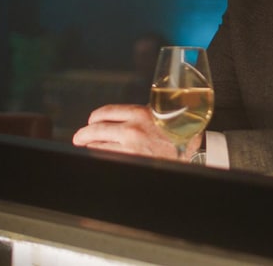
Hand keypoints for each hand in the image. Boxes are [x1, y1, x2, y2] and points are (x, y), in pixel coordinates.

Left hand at [71, 104, 201, 160]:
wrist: (193, 148)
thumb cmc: (180, 129)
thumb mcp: (159, 113)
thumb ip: (139, 115)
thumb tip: (120, 119)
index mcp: (138, 114)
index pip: (105, 113)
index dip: (94, 118)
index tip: (91, 121)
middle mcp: (131, 130)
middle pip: (95, 130)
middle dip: (83, 134)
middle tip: (79, 137)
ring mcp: (130, 148)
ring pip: (98, 146)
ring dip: (91, 146)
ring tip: (89, 147)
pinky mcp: (131, 161)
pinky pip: (108, 158)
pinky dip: (102, 156)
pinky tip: (102, 156)